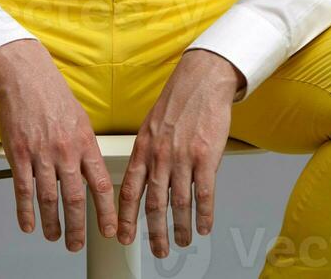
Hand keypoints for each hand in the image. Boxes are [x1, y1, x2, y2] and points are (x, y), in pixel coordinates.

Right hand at [0, 39, 117, 251]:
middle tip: (76, 244)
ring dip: (52, 223)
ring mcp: (41, 153)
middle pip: (74, 199)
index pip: (100, 184)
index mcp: (85, 142)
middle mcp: (65, 150)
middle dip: (77, 228)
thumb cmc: (53, 95)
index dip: (106, 211)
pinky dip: (25, 211)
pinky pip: (23, 189)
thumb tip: (91, 174)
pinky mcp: (19, 153)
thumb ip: (86, 148)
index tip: (109, 230)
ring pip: (48, 199)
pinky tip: (28, 223)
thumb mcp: (80, 119)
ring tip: (54, 235)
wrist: (26, 76)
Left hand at [116, 49, 242, 257]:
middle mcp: (160, 155)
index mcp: (143, 148)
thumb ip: (146, 153)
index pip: (129, 190)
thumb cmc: (177, 101)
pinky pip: (204, 194)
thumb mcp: (151, 125)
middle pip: (154, 204)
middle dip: (155, 232)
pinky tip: (204, 226)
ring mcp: (183, 157)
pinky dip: (204, 215)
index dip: (125, 217)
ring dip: (181, 228)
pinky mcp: (206, 157)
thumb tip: (142, 181)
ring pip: (179, 204)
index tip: (123, 236)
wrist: (201, 80)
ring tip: (183, 241)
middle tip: (159, 250)